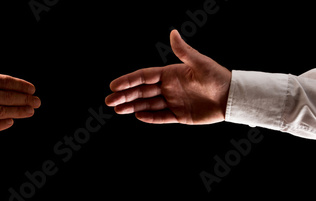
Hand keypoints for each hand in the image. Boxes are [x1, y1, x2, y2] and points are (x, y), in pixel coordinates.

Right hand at [0, 42, 40, 134]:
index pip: (4, 81)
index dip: (20, 86)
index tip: (31, 89)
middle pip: (7, 97)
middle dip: (25, 99)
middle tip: (37, 101)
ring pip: (1, 111)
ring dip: (18, 111)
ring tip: (30, 111)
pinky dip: (1, 124)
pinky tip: (10, 121)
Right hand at [105, 30, 230, 124]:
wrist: (232, 97)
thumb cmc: (217, 76)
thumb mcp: (199, 62)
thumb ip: (183, 51)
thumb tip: (172, 33)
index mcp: (170, 74)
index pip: (144, 77)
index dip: (128, 81)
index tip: (114, 85)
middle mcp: (168, 88)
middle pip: (142, 92)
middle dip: (125, 96)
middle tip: (109, 100)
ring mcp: (173, 102)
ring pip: (148, 105)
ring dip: (132, 107)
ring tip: (118, 109)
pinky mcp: (179, 115)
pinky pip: (161, 117)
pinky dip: (149, 117)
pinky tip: (137, 116)